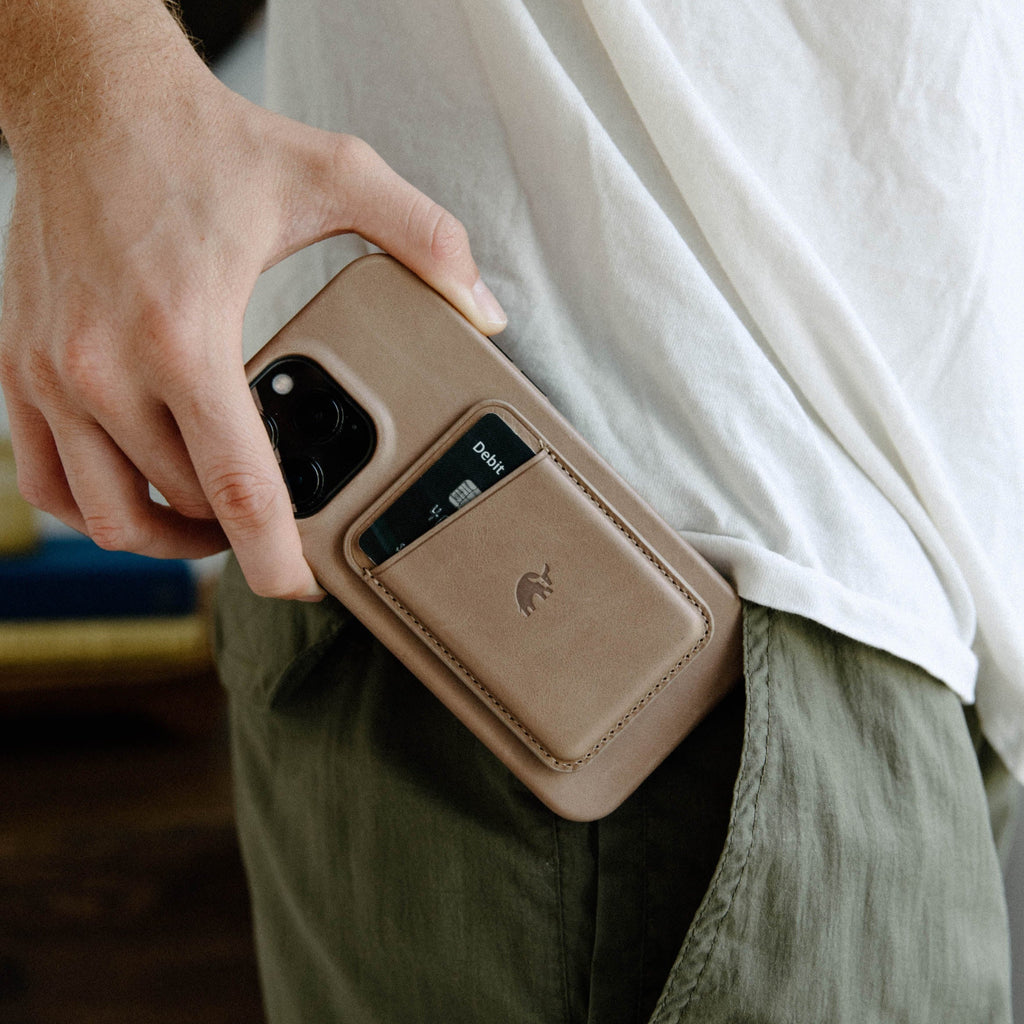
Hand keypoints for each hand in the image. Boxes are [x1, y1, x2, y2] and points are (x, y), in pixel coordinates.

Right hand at [0, 45, 505, 600]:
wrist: (90, 100)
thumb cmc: (204, 142)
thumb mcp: (337, 174)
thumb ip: (425, 239)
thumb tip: (485, 307)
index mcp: (186, 337)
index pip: (237, 494)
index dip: (277, 562)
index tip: (303, 586)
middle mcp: (107, 369)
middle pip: (184, 512)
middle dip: (240, 537)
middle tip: (282, 527)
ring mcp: (54, 376)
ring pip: (112, 517)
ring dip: (172, 539)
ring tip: (219, 525)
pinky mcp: (19, 370)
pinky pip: (47, 485)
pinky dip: (97, 511)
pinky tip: (141, 495)